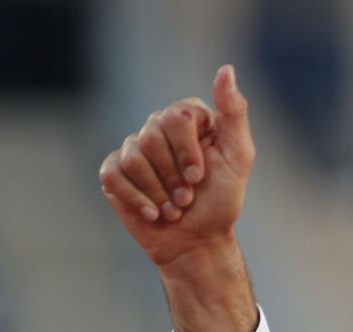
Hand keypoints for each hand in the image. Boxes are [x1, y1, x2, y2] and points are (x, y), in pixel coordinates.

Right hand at [98, 65, 254, 269]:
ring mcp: (132, 148)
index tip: (201, 177)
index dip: (188, 152)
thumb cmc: (221, 201)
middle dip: (174, 177)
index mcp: (187, 117)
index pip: (176, 117)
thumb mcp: (239, 157)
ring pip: (133, 159)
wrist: (198, 241)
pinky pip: (114, 176)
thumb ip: (235, 113)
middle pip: (151, 138)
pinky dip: (138, 201)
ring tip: (174, 209)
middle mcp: (157, 127)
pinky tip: (154, 214)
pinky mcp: (114, 172)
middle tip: (188, 198)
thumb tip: (226, 70)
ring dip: (159, 193)